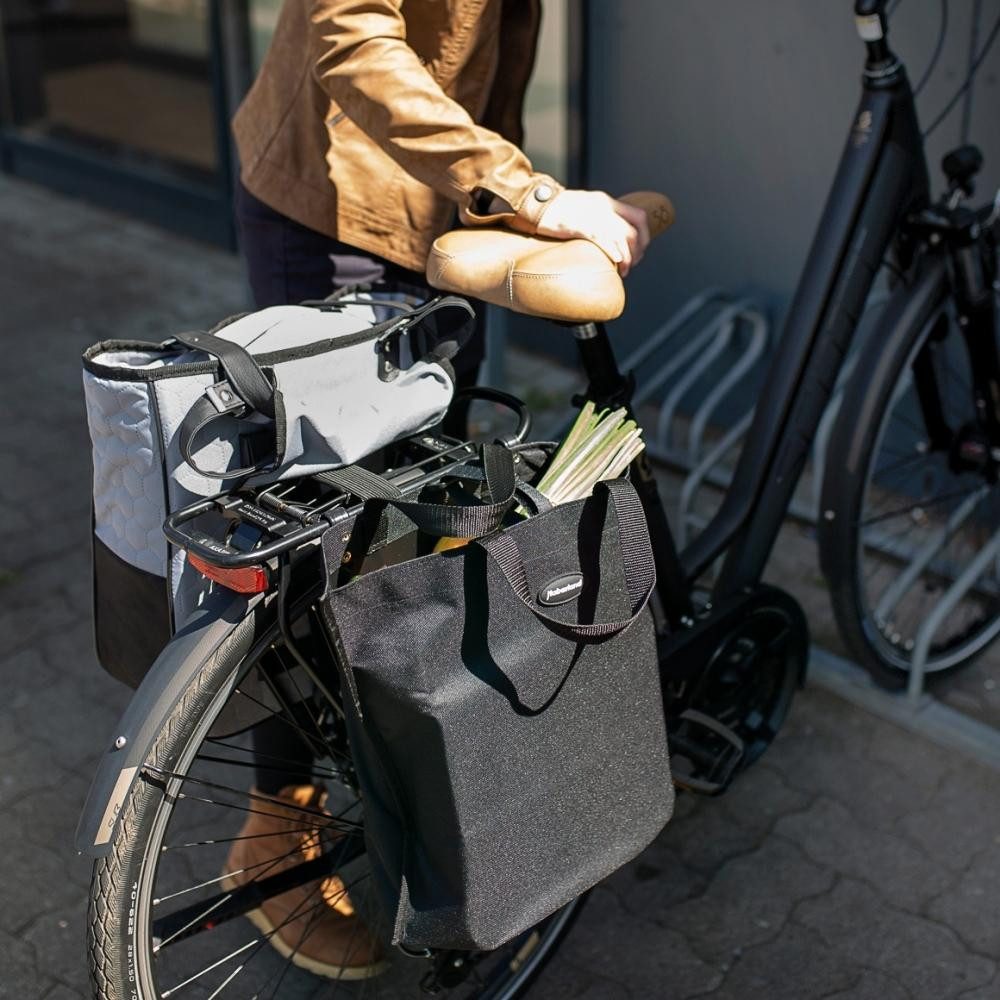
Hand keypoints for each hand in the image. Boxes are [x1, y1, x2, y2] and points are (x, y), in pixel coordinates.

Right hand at [535, 190, 650, 276]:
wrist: (535, 203)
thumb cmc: (554, 210)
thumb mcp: (581, 208)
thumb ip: (595, 218)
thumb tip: (603, 238)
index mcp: (605, 201)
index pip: (638, 216)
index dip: (645, 236)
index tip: (639, 251)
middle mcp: (603, 207)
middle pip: (634, 231)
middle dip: (638, 251)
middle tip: (632, 265)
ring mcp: (593, 216)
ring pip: (622, 238)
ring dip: (627, 258)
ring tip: (623, 271)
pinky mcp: (580, 225)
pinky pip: (603, 239)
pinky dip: (613, 252)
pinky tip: (616, 263)